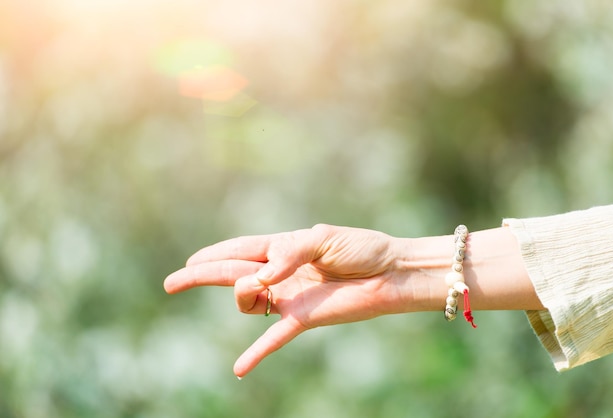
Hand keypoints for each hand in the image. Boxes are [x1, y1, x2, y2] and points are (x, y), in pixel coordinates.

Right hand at [163, 224, 406, 377]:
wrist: (390, 272)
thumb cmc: (361, 248)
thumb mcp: (323, 238)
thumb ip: (289, 254)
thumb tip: (261, 277)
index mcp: (283, 247)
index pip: (240, 249)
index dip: (213, 254)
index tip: (190, 260)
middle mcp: (280, 272)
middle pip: (230, 274)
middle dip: (200, 276)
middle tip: (171, 282)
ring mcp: (288, 296)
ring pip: (247, 301)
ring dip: (242, 293)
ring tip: (256, 285)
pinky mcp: (302, 318)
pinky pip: (273, 337)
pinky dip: (256, 353)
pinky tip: (239, 370)